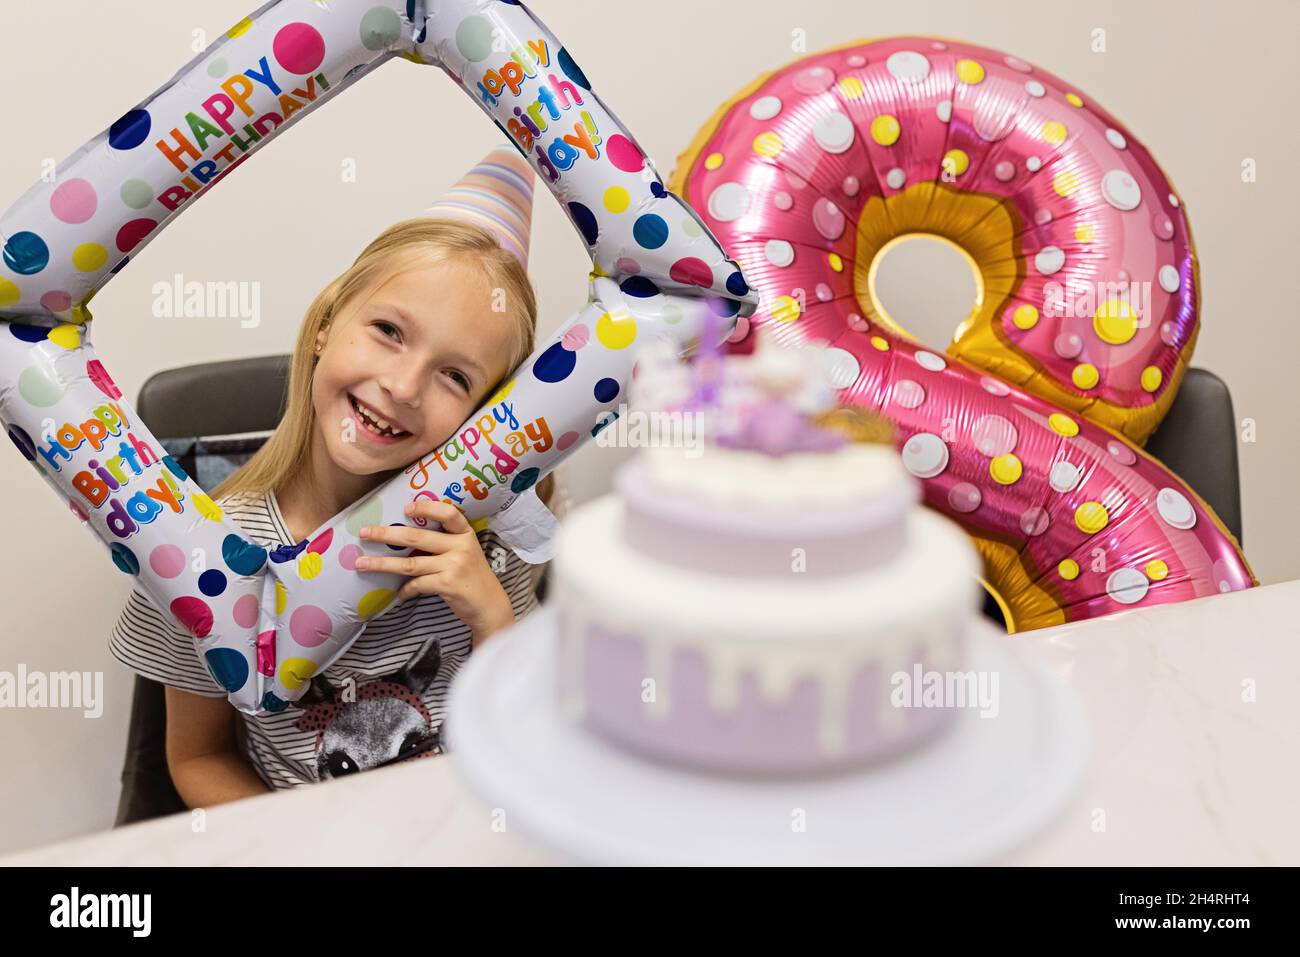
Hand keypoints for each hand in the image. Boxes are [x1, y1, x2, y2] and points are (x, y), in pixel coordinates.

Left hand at [354, 500, 515, 644]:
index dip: (427, 507)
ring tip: (362, 563)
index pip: (448, 513)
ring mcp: (455, 566)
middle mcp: (461, 546)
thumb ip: (445, 543)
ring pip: (411, 563)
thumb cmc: (473, 577)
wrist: (490, 606)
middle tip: (364, 532)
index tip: (405, 508)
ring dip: (383, 564)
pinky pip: (418, 584)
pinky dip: (406, 590)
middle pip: (417, 537)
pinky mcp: (449, 585)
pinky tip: (400, 593)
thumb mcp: (466, 553)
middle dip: (386, 534)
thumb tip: (406, 537)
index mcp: (465, 534)